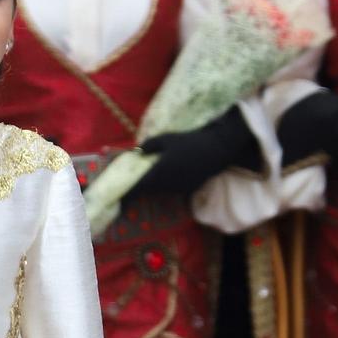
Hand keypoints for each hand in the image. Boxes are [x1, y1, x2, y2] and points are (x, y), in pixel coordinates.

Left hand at [128, 110, 261, 199]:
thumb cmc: (190, 142)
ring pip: (160, 190)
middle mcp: (167, 185)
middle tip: (133, 183)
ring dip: (154, 185)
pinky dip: (167, 185)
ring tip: (151, 175)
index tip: (120, 199)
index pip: (138, 188)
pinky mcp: (188, 190)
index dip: (128, 195)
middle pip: (149, 190)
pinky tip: (169, 174)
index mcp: (159, 172)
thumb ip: (149, 146)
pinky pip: (172, 190)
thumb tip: (137, 152)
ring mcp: (179, 189)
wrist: (217, 150)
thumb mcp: (166, 139)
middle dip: (141, 188)